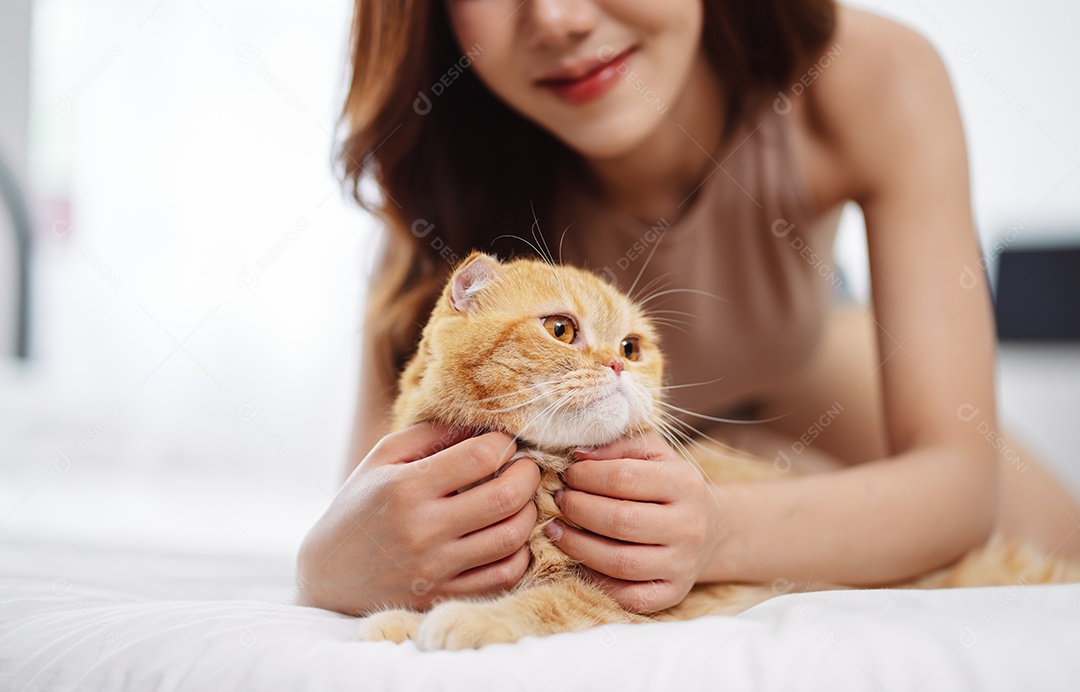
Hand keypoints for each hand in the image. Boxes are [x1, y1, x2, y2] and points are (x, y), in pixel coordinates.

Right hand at [297, 424, 540, 614]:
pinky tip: (510, 537)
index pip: (480, 457)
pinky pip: (503, 576)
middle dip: (528, 475)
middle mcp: (422, 529)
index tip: (504, 444)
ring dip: (528, 513)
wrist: (326, 574)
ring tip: (519, 501)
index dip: (504, 444)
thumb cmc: (359, 506)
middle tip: (526, 468)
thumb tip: (484, 423)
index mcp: (405, 488)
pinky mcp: (443, 596)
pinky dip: (519, 553)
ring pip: (511, 538)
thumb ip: (432, 434)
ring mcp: (434, 568)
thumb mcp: (382, 458)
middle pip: (505, 497)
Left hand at [544, 431, 724, 612]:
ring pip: (621, 562)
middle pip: (620, 520)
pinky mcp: (673, 593)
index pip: (624, 478)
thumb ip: (617, 446)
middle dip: (578, 509)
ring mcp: (683, 564)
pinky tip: (578, 560)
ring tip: (555, 529)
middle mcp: (689, 526)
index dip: (586, 476)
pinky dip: (596, 580)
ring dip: (578, 545)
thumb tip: (577, 454)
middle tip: (559, 500)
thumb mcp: (653, 454)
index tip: (567, 474)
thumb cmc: (668, 485)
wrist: (710, 529)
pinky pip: (628, 596)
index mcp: (684, 483)